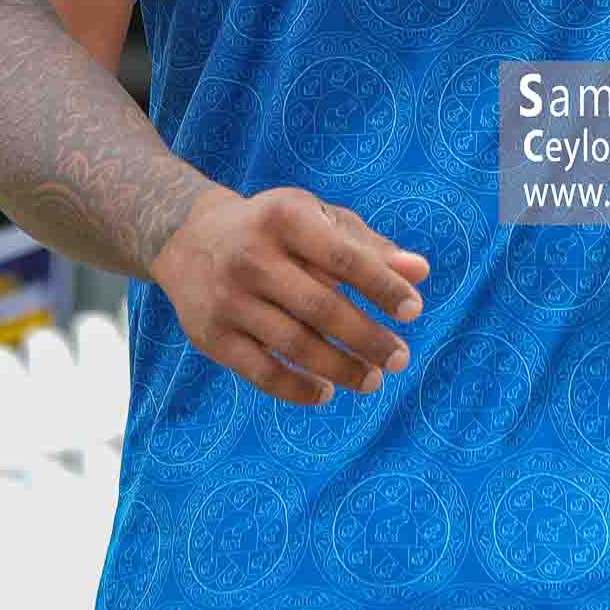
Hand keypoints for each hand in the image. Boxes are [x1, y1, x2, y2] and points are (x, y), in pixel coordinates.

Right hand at [149, 183, 430, 406]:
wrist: (188, 238)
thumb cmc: (274, 228)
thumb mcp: (317, 219)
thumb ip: (368, 246)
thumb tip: (421, 272)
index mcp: (284, 218)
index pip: (343, 258)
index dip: (381, 287)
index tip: (414, 311)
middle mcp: (252, 256)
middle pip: (321, 308)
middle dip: (368, 338)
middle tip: (400, 358)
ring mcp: (228, 299)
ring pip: (294, 345)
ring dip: (340, 368)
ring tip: (373, 379)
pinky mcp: (211, 337)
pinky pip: (261, 372)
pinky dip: (297, 388)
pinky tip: (327, 391)